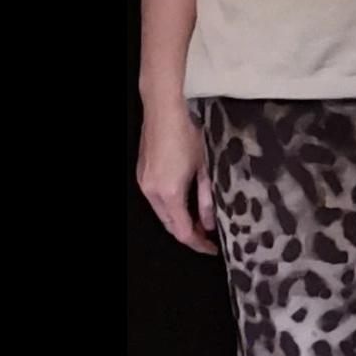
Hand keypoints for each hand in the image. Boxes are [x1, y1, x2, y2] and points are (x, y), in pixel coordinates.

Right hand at [137, 103, 217, 255]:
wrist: (165, 106)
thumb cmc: (188, 131)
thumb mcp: (205, 168)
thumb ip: (207, 199)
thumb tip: (210, 223)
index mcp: (169, 193)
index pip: (183, 232)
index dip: (199, 244)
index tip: (212, 248)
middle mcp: (152, 191)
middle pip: (170, 225)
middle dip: (189, 234)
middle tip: (209, 237)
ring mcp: (144, 182)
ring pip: (162, 213)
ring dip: (180, 220)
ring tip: (200, 220)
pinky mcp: (143, 173)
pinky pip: (157, 199)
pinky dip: (171, 207)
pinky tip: (185, 201)